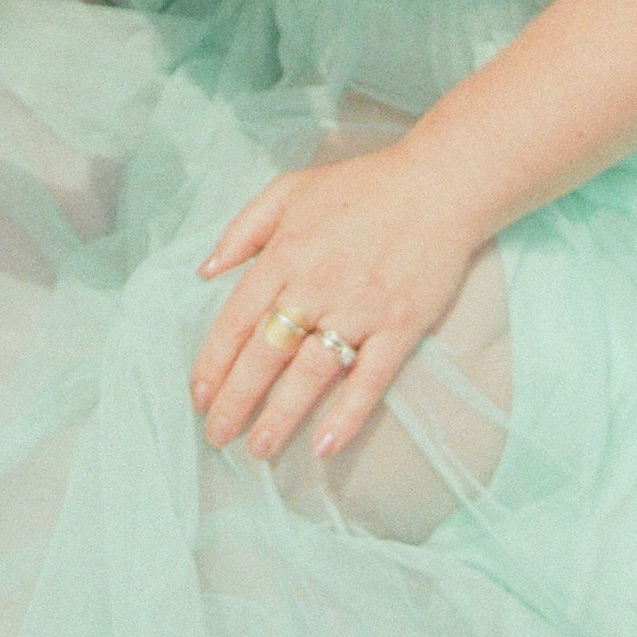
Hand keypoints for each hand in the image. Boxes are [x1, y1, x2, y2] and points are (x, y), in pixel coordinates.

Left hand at [189, 135, 483, 461]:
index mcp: (284, 255)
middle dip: (235, 401)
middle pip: (264, 354)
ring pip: (309, 374)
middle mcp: (315, 286)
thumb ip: (242, 229)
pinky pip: (369, 379)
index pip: (236, 320)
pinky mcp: (400, 326)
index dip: (213, 363)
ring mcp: (359, 309)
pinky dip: (348, 415)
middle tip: (217, 436)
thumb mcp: (289, 190)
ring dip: (280, 417)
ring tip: (258, 450)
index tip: (198, 396)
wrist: (438, 186)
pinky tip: (324, 446)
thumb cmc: (361, 187)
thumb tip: (205, 271)